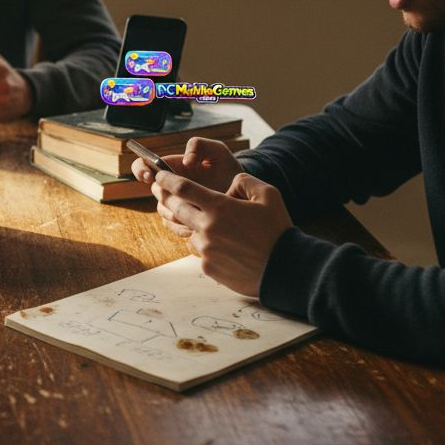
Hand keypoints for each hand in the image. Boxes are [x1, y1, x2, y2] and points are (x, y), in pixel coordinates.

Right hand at [131, 137, 244, 237]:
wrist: (242, 194)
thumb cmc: (228, 169)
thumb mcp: (218, 152)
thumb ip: (200, 145)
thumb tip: (186, 161)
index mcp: (171, 168)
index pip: (143, 167)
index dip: (141, 170)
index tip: (150, 175)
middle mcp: (169, 187)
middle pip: (155, 193)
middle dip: (166, 196)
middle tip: (182, 197)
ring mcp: (175, 205)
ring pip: (163, 211)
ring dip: (176, 213)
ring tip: (197, 213)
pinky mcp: (182, 222)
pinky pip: (173, 227)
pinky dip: (183, 227)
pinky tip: (198, 225)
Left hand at [151, 170, 292, 296]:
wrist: (284, 269)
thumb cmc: (277, 230)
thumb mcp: (268, 195)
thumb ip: (244, 181)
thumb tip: (229, 184)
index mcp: (220, 207)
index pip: (183, 188)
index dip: (168, 179)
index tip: (159, 175)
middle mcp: (207, 227)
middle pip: (176, 209)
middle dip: (167, 198)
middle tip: (162, 192)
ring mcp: (205, 249)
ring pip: (190, 231)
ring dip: (195, 226)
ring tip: (216, 228)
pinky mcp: (207, 267)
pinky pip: (201, 252)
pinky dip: (208, 246)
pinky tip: (227, 248)